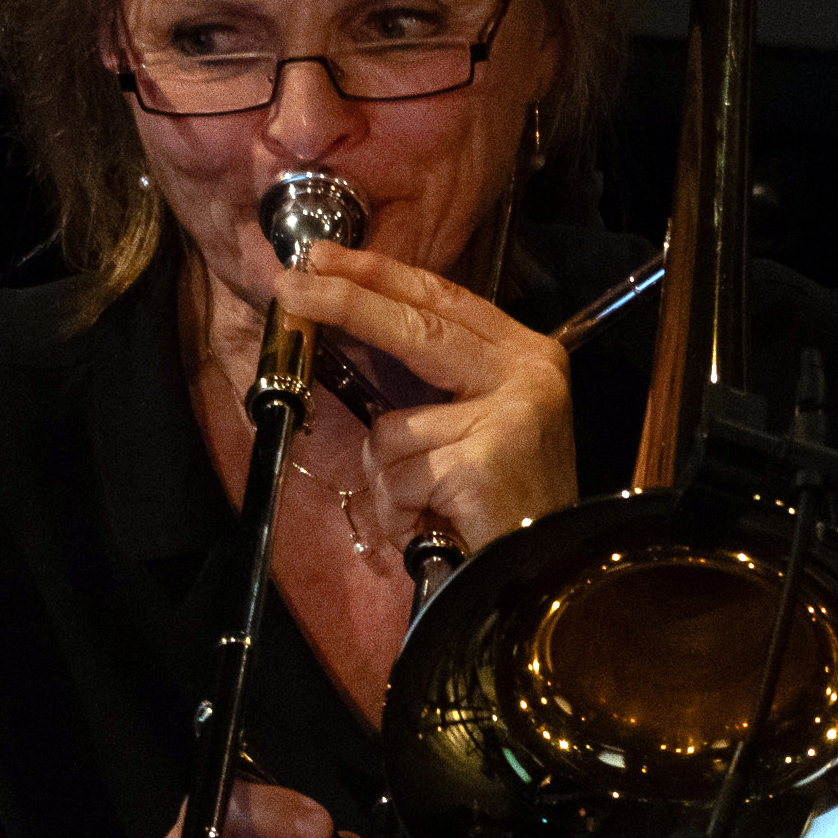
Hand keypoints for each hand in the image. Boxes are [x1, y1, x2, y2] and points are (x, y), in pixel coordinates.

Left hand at [276, 243, 577, 553]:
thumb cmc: (501, 505)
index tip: (323, 258)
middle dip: (345, 303)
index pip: (442, 298)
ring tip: (426, 508)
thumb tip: (348, 323)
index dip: (379, 275)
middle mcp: (527, 374)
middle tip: (290, 285)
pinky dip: (399, 512)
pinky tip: (433, 528)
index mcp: (526, 355)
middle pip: (416, 326)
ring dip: (390, 478)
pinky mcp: (481, 463)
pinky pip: (397, 477)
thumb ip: (432, 379)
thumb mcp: (476, 425)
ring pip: (392, 427)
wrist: (547, 579)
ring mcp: (509, 416)